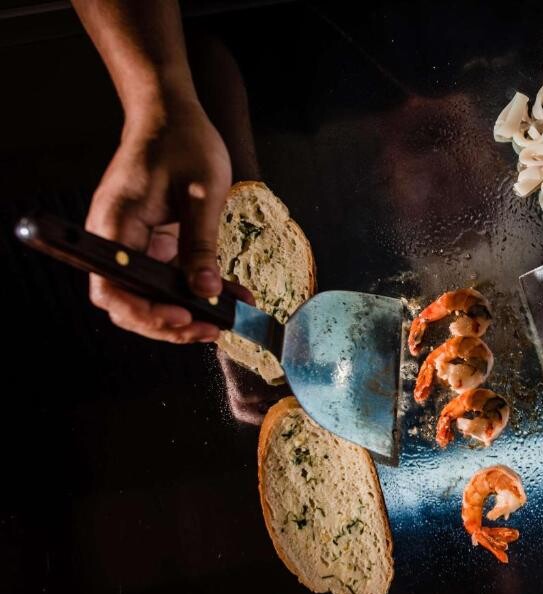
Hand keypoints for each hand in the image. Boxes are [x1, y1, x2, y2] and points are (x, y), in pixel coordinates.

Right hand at [86, 95, 229, 341]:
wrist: (171, 114)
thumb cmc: (183, 142)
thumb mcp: (202, 194)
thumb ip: (201, 245)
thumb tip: (204, 291)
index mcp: (117, 223)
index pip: (113, 287)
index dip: (142, 312)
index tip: (180, 318)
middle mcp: (115, 237)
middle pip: (127, 301)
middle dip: (165, 323)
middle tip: (209, 329)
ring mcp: (131, 241)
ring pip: (146, 294)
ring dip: (181, 313)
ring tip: (220, 322)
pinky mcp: (149, 241)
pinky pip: (165, 276)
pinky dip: (193, 291)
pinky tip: (228, 296)